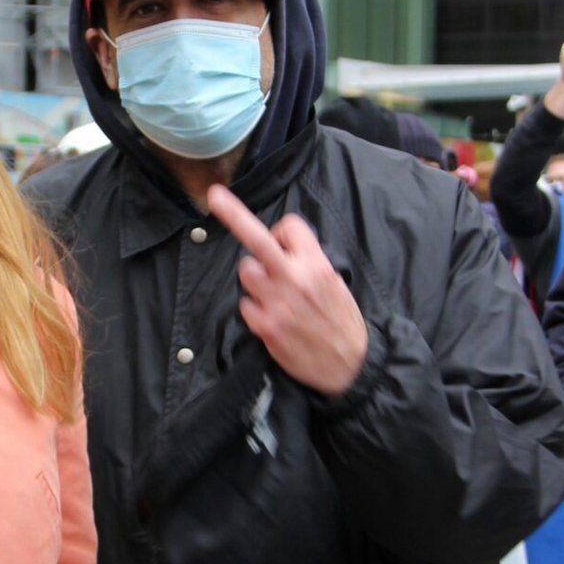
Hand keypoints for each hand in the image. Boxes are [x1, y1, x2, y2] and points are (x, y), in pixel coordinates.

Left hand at [206, 184, 368, 397]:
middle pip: (257, 238)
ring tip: (274, 292)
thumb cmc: (342, 322)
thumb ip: (310, 261)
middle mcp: (295, 279)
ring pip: (246, 271)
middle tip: (215, 196)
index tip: (283, 241)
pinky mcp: (264, 327)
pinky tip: (273, 316)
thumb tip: (281, 245)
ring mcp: (276, 303)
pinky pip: (245, 303)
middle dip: (234, 213)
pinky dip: (254, 307)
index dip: (282, 232)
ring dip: (255, 277)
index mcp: (317, 265)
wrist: (349, 367)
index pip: (289, 226)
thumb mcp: (336, 283)